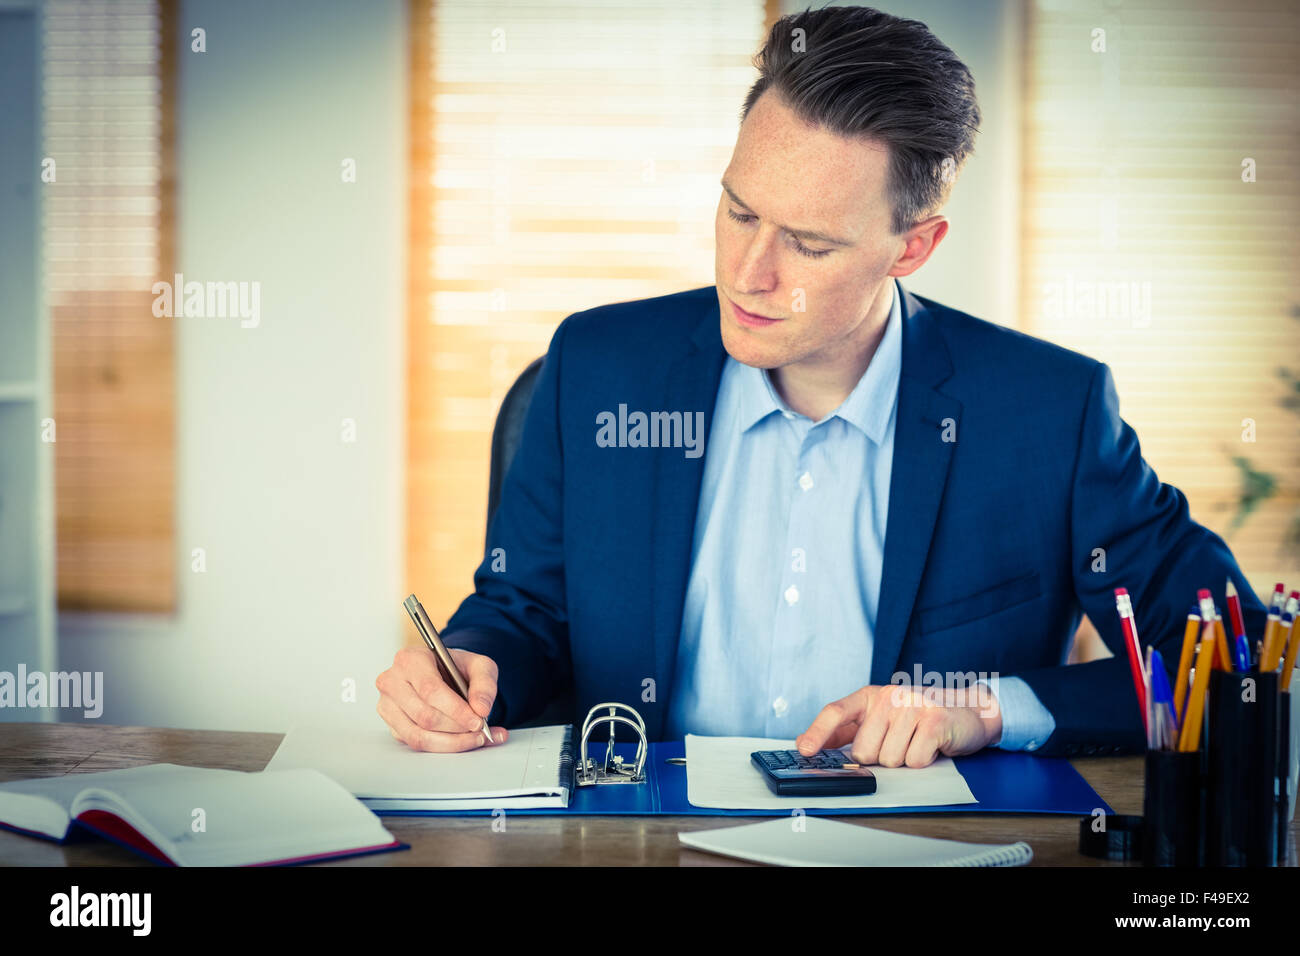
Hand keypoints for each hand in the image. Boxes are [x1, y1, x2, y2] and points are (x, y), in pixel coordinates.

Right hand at [375, 646, 508, 751]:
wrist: (442, 673)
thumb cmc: (456, 667)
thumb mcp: (478, 665)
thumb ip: (485, 683)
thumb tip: (481, 709)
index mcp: (411, 659)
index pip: (430, 690)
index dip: (456, 710)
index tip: (478, 721)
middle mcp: (392, 682)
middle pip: (424, 716)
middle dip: (457, 728)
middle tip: (481, 731)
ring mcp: (388, 706)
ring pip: (418, 735)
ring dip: (452, 742)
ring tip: (476, 739)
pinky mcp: (393, 726)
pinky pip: (416, 744)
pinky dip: (444, 747)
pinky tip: (464, 741)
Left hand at [796, 683, 1001, 767]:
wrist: (969, 711)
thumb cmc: (920, 718)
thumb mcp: (881, 718)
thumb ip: (848, 731)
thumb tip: (808, 743)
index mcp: (870, 696)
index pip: (836, 711)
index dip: (818, 732)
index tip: (804, 751)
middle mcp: (889, 696)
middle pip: (864, 750)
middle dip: (879, 758)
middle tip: (898, 744)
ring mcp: (912, 706)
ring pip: (890, 759)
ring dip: (904, 760)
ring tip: (916, 742)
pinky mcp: (935, 721)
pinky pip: (915, 760)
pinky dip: (923, 761)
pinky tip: (931, 746)